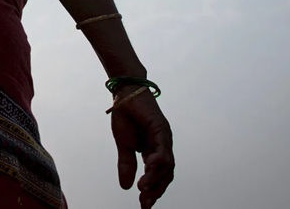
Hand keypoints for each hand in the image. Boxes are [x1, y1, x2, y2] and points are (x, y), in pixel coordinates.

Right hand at [111, 90, 173, 207]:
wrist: (124, 91)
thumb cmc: (125, 114)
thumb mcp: (123, 144)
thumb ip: (127, 164)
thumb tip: (126, 187)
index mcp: (154, 150)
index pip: (158, 176)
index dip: (152, 192)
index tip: (143, 206)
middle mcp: (163, 146)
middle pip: (166, 174)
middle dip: (156, 190)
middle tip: (145, 203)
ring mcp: (164, 137)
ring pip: (166, 165)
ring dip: (156, 178)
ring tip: (144, 189)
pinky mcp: (161, 128)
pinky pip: (163, 148)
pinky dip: (159, 160)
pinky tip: (151, 168)